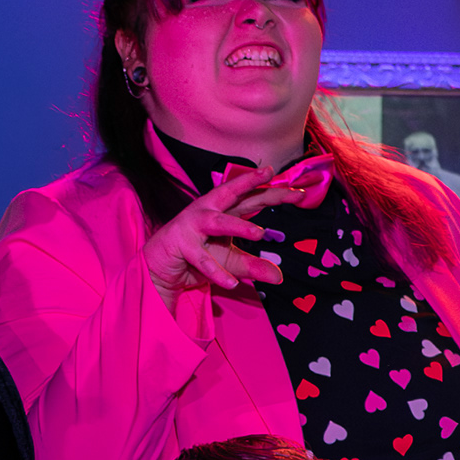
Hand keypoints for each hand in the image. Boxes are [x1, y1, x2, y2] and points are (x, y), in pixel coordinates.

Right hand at [138, 160, 316, 296]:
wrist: (160, 269)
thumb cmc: (196, 258)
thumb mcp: (230, 262)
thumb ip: (253, 266)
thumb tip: (278, 276)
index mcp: (222, 211)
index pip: (251, 199)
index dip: (274, 194)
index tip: (299, 192)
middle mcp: (208, 212)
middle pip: (232, 194)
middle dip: (250, 183)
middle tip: (270, 176)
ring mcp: (192, 226)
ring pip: (218, 222)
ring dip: (238, 226)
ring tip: (259, 233)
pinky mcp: (180, 244)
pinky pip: (202, 259)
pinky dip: (217, 271)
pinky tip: (232, 283)